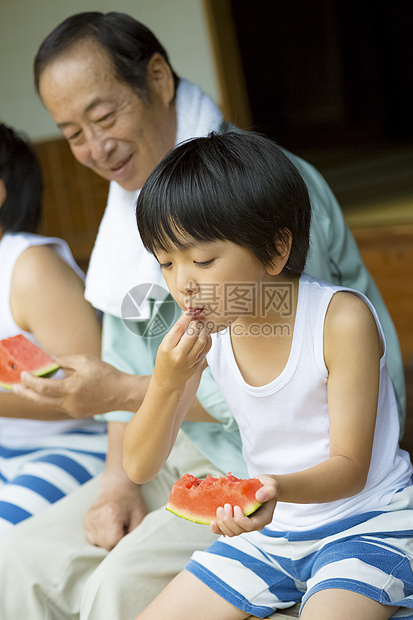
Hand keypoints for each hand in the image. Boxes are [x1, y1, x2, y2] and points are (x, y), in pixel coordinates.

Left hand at [12, 355, 140, 417]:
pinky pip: (58, 406)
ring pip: (48, 404)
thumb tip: (48, 359)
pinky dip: (49, 399)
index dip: (31, 381)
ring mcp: (73, 410)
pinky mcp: (77, 413)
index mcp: (72, 389)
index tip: (24, 373)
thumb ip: (65, 360)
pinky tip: (45, 392)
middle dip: (26, 393)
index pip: (43, 388)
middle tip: (16, 387)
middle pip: (41, 400)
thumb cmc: (106, 375)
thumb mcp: (85, 361)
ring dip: (35, 396)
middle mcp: (70, 403)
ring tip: (26, 389)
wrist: (123, 393)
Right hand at [83, 475, 147, 550]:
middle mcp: (97, 517)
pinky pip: (93, 540)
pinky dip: (102, 537)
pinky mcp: (85, 521)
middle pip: (106, 545)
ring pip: (99, 544)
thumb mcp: (140, 517)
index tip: (128, 532)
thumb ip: (134, 537)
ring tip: (116, 525)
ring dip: (109, 540)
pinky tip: (108, 526)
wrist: (119, 487)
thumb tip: (127, 553)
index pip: (113, 544)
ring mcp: (89, 519)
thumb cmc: (132, 502)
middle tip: (123, 527)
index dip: (123, 542)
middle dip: (116, 541)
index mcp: (111, 515)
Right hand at [153, 312, 210, 391]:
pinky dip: (208, 338)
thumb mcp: (164, 345)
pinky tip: (205, 333)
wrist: (168, 381)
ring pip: (202, 340)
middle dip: (197, 322)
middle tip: (199, 315)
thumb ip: (176, 332)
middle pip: (192, 334)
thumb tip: (189, 315)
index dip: (187, 317)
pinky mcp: (198, 363)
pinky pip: (207, 347)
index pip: (179, 328)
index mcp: (167, 348)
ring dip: (204, 329)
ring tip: (202, 323)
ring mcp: (190, 361)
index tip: (191, 310)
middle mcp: (179, 355)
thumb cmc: (165, 359)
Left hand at [210, 475, 278, 536]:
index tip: (235, 507)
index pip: (250, 526)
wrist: (263, 486)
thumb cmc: (267, 485)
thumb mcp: (272, 485)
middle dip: (228, 520)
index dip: (240, 520)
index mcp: (263, 518)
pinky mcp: (236, 521)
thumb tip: (260, 496)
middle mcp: (253, 524)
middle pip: (238, 531)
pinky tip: (212, 521)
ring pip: (231, 532)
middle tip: (225, 506)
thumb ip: (269, 491)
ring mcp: (244, 524)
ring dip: (222, 523)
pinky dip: (218, 528)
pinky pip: (225, 530)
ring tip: (219, 509)